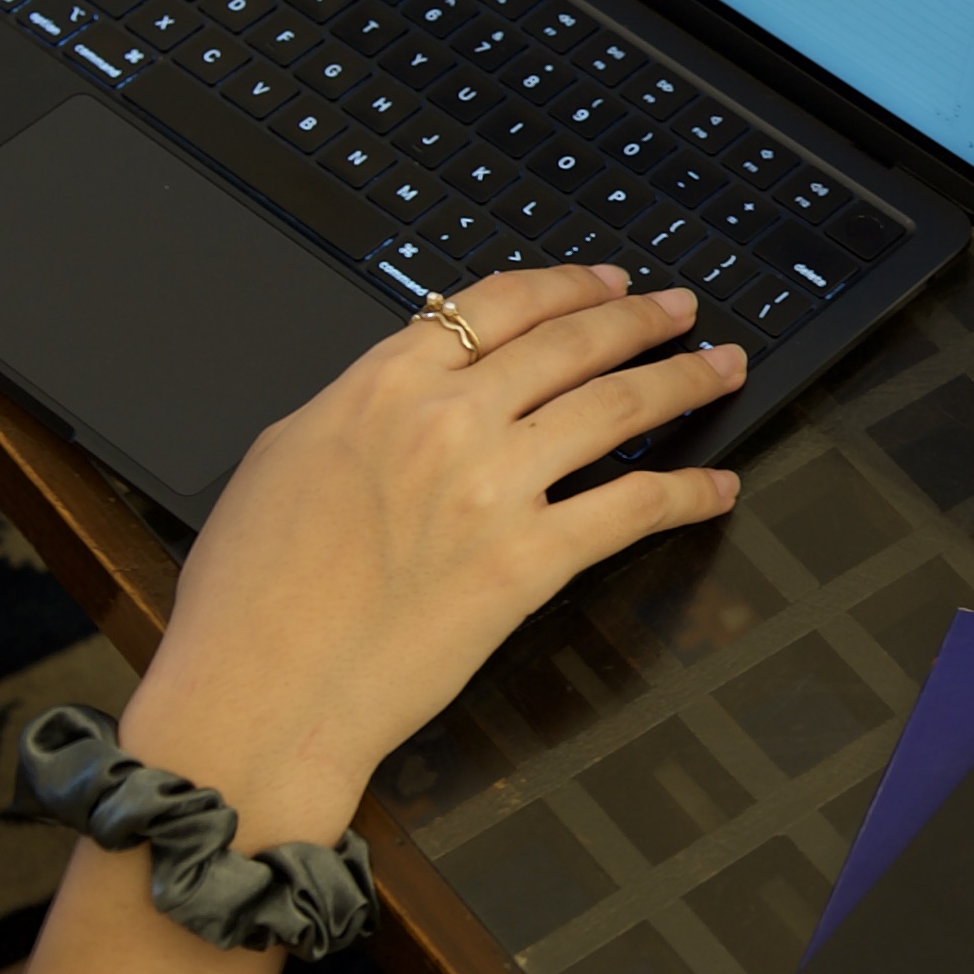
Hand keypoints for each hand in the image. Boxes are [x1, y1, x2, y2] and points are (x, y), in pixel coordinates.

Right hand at [117, 267, 740, 845]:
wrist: (256, 692)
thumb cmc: (251, 595)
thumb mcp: (285, 456)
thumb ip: (360, 407)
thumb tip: (407, 391)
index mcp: (380, 384)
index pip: (497, 304)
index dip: (568, 286)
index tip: (606, 282)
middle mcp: (446, 420)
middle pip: (572, 342)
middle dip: (641, 318)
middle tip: (682, 309)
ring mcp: (493, 487)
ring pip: (619, 406)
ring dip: (685, 379)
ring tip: (722, 367)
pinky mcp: (529, 562)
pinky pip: (634, 509)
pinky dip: (690, 492)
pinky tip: (718, 485)